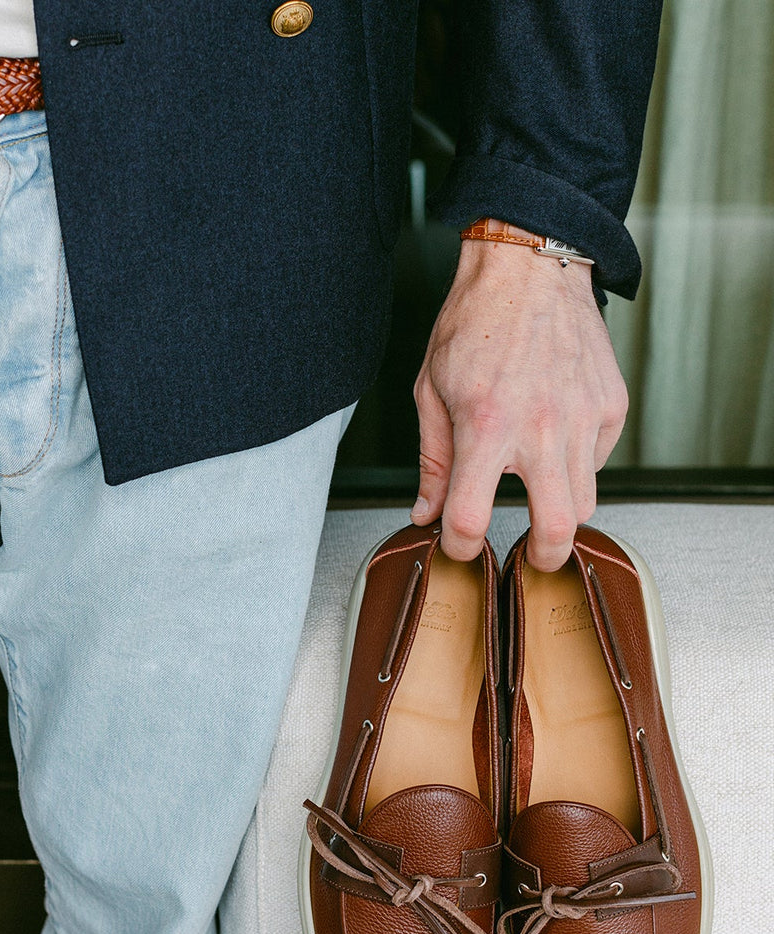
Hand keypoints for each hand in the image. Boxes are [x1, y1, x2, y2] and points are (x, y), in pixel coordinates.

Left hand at [411, 238, 627, 570]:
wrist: (529, 268)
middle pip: (557, 528)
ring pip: (586, 501)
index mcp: (486, 426)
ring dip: (560, 511)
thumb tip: (426, 512)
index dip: (458, 545)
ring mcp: (584, 417)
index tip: (457, 544)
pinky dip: (576, 466)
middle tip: (528, 559)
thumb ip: (433, 461)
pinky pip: (598, 461)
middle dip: (541, 558)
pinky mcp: (612, 406)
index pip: (470, 518)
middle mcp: (541, 426)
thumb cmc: (475, 324)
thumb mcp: (432, 392)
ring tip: (537, 494)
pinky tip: (553, 442)